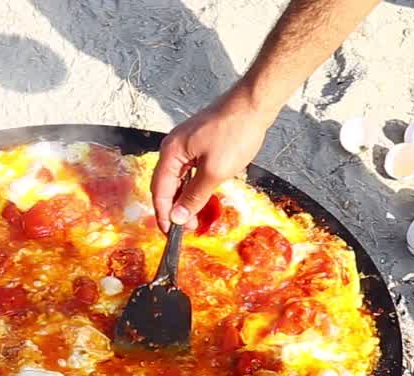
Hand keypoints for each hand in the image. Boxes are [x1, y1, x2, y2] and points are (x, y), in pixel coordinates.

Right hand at [151, 91, 273, 231]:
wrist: (253, 103)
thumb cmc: (235, 133)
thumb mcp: (214, 172)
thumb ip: (194, 196)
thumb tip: (177, 217)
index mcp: (171, 153)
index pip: (159, 191)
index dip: (164, 214)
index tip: (172, 233)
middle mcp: (173, 147)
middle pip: (165, 185)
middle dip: (173, 208)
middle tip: (188, 228)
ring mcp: (185, 144)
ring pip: (177, 178)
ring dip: (183, 198)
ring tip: (195, 216)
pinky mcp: (197, 142)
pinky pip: (188, 170)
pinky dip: (191, 185)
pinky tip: (201, 195)